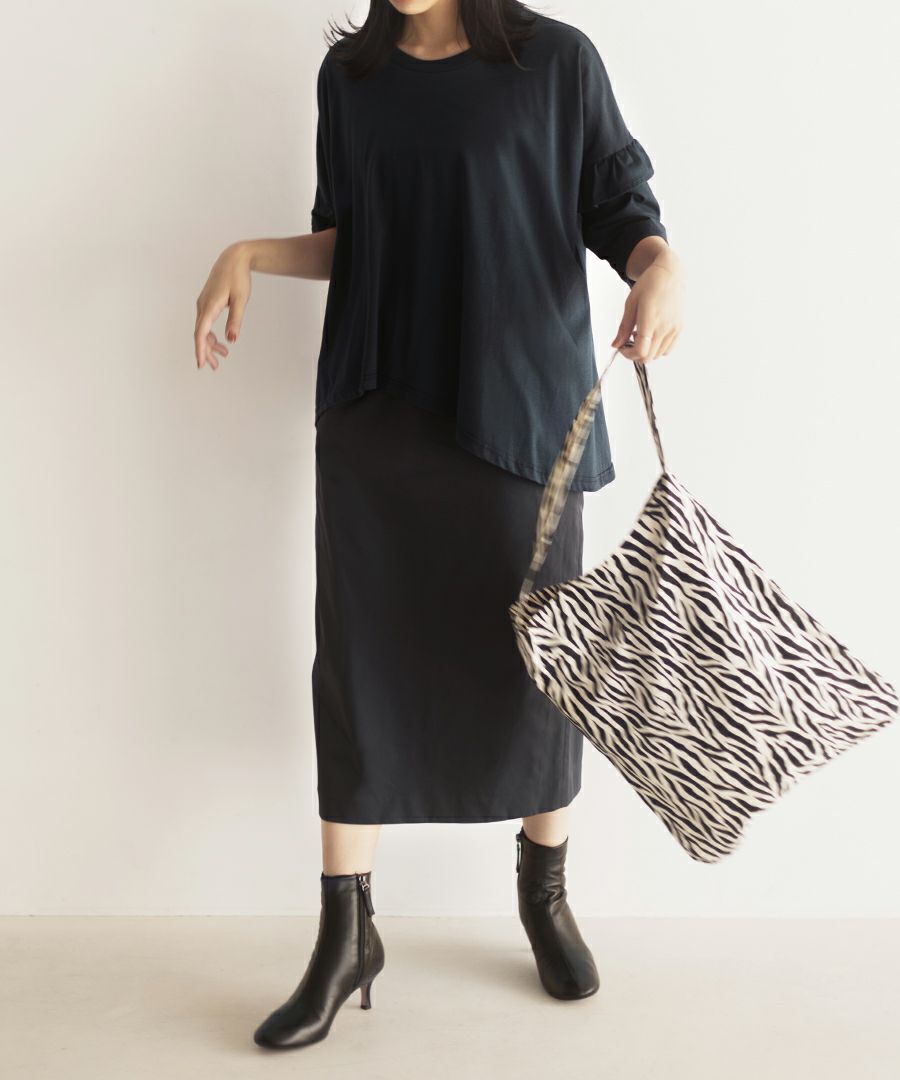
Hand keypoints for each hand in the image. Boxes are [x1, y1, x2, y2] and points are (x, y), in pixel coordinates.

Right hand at [194, 242, 252, 369]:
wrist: (234, 259)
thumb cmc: (238, 278)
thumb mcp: (241, 300)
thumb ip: (236, 320)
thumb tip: (232, 339)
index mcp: (209, 306)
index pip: (201, 333)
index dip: (200, 349)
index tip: (201, 364)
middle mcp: (202, 306)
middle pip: (200, 334)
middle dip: (206, 352)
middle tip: (214, 367)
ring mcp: (203, 304)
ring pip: (202, 329)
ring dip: (210, 344)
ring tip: (223, 356)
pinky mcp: (207, 303)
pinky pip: (205, 323)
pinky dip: (211, 334)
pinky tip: (222, 341)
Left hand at [611, 250, 684, 362]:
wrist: (669, 274)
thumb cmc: (649, 285)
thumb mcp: (630, 304)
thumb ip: (623, 328)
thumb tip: (615, 345)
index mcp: (651, 319)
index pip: (641, 351)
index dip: (628, 354)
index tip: (622, 347)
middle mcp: (665, 327)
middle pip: (648, 356)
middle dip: (634, 354)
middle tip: (628, 343)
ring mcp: (674, 329)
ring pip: (658, 355)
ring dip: (646, 352)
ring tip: (639, 336)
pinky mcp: (679, 329)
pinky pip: (667, 350)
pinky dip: (657, 349)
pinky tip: (651, 336)